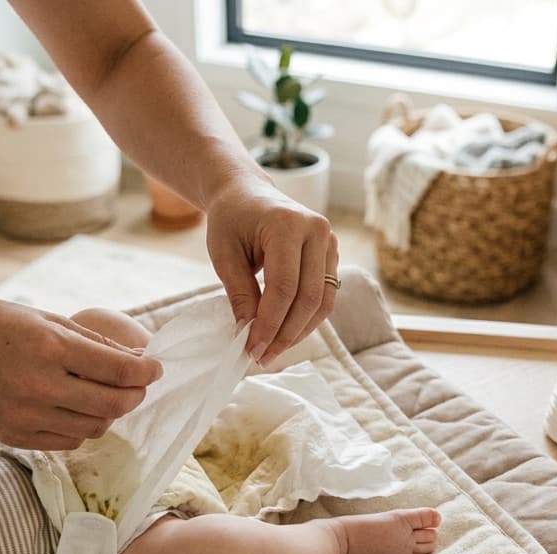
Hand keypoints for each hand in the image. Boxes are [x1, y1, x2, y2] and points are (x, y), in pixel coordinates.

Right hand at [0, 298, 161, 449]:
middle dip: (135, 395)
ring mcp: (26, 415)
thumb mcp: (45, 317)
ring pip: (94, 427)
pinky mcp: (14, 436)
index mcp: (50, 347)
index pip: (119, 371)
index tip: (155, 368)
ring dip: (108, 412)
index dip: (147, 371)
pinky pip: (67, 441)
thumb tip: (136, 360)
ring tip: (102, 394)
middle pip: (113, 405)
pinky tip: (74, 408)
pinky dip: (80, 427)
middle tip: (137, 385)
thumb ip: (93, 342)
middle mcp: (40, 385)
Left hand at [205, 178, 338, 367]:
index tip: (252, 349)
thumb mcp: (224, 255)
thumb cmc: (231, 220)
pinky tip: (285, 334)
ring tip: (273, 351)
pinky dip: (306, 319)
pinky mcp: (332, 254)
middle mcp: (317, 231)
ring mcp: (330, 241)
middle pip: (308, 298)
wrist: (247, 193)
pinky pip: (325, 296)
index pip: (284, 286)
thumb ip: (240, 294)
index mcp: (288, 224)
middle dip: (285, 334)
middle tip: (262, 357)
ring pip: (322, 301)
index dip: (270, 323)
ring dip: (299, 332)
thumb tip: (250, 335)